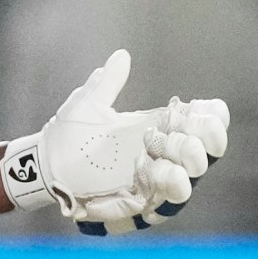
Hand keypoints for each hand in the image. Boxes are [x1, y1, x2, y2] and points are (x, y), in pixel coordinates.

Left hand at [0, 50, 229, 235]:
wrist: (45, 166)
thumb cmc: (68, 135)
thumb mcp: (87, 104)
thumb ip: (107, 82)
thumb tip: (122, 56)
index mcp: (159, 127)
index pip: (204, 123)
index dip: (212, 118)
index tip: (198, 109)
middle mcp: (164, 154)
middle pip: (204, 150)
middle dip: (198, 140)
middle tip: (172, 134)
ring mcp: (155, 180)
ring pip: (190, 177)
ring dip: (185, 165)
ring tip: (162, 157)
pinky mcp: (142, 201)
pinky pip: (166, 202)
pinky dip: (168, 189)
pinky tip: (157, 176)